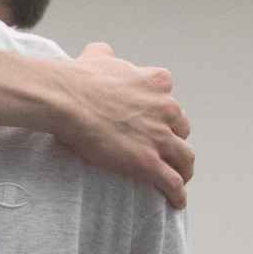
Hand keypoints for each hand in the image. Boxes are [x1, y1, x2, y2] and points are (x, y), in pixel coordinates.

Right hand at [48, 43, 192, 209]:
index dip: (162, 115)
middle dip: (174, 141)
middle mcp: (166, 108)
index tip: (155, 124)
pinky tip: (177, 201)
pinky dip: (178, 193)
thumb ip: (106, 54)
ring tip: (180, 178)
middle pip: (181, 129)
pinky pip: (173, 181)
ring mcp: (159, 137)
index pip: (169, 101)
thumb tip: (102, 52)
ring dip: (184, 168)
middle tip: (166, 152)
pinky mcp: (149, 162)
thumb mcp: (97, 56)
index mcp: (157, 82)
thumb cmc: (79, 80)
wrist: (68, 100)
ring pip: (184, 157)